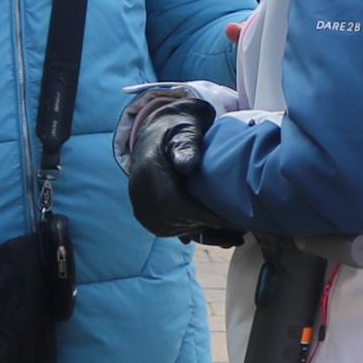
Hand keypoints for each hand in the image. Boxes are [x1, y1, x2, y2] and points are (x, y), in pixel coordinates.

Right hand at [113, 85, 232, 243]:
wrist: (157, 132)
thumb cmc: (179, 130)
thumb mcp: (186, 130)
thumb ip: (187, 145)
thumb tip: (188, 166)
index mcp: (149, 168)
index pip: (170, 201)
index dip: (196, 214)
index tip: (221, 219)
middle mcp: (139, 187)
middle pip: (166, 219)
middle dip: (197, 225)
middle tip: (225, 225)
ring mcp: (138, 200)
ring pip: (163, 228)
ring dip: (191, 232)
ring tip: (217, 229)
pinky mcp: (143, 208)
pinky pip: (160, 228)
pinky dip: (182, 233)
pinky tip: (203, 230)